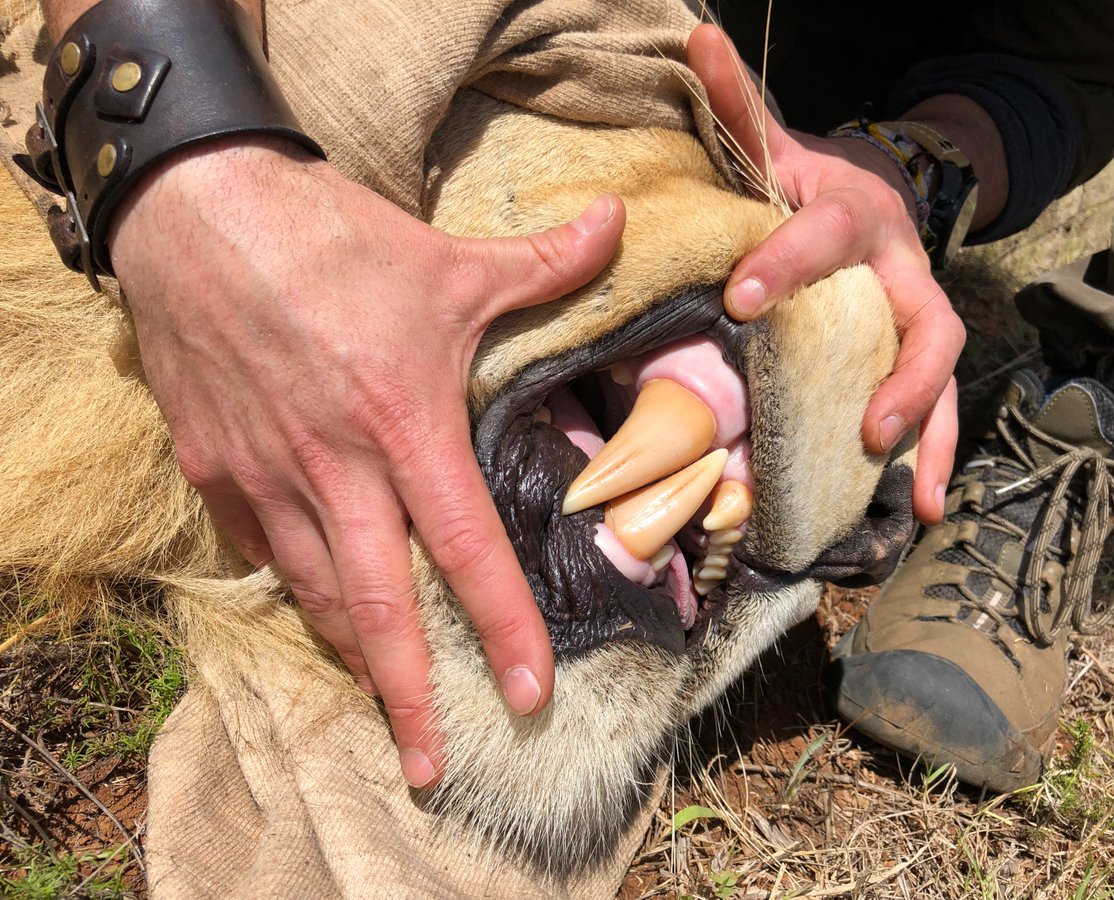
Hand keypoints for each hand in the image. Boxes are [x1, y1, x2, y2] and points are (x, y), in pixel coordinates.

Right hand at [109, 138, 624, 785]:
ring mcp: (264, 473)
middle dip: (408, 696)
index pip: (466, 549)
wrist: (198, 209)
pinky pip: (260, 548)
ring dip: (353, 650)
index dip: (503, 627)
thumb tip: (617, 225)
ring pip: (315, 591)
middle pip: (376, 608)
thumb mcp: (448, 260)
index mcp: (402, 426)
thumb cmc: (332, 238)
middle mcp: (332, 468)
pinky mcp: (212, 466)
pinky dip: (296, 582)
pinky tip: (320, 597)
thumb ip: (544, 262)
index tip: (529, 691)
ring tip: (384, 695)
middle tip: (432, 762)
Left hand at [688, 25, 961, 524]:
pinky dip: (928, 457)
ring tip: (914, 496)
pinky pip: (932, 410)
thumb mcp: (773, 149)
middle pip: (924, 322)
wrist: (866, 199)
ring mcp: (917, 316)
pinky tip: (917, 507)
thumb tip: (695, 37)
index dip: (790, 263)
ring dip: (931, 437)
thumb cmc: (804, 185)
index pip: (829, 234)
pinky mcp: (914, 355)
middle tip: (866, 425)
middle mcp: (902, 269)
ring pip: (942, 379)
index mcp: (856, 214)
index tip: (743, 299)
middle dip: (902, 377)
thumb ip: (738, 110)